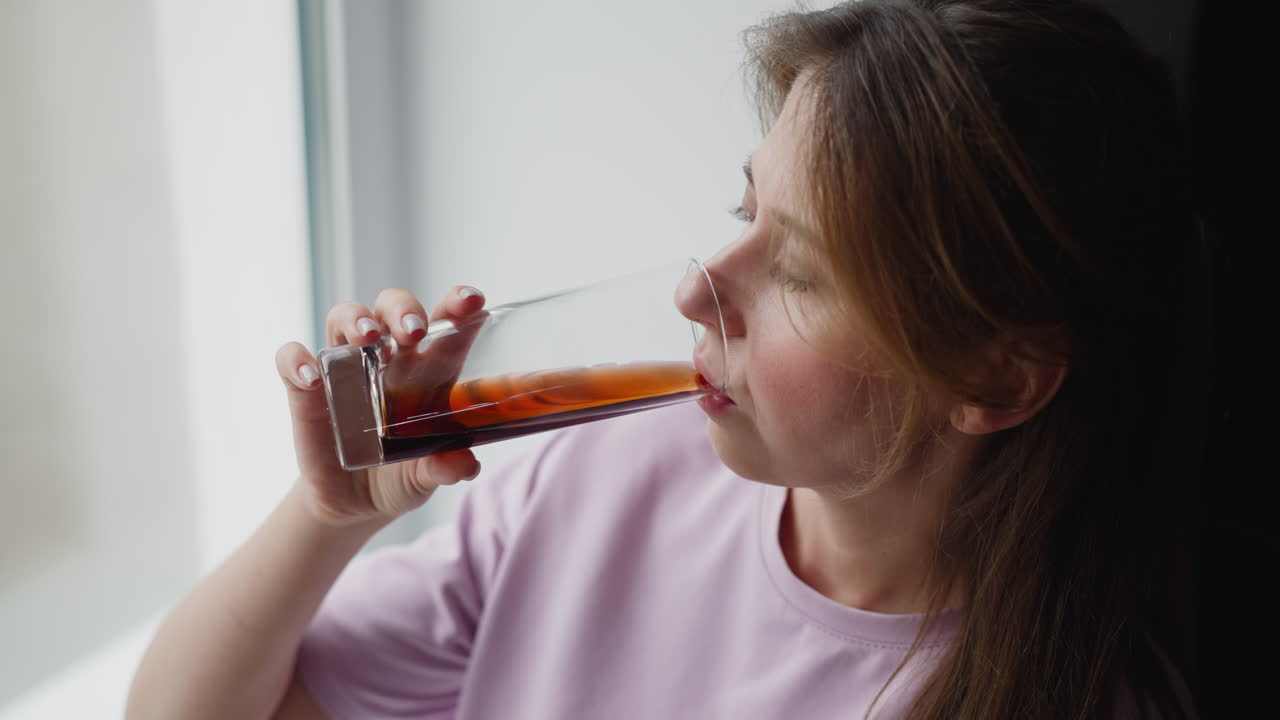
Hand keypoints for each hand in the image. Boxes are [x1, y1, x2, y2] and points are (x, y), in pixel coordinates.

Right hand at [275, 286, 486, 524]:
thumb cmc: (401, 475)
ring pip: (344, 317)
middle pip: (392, 307)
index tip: (472, 300)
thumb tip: (465, 464)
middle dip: (403, 309)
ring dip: (356, 319)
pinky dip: (297, 360)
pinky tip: (312, 378)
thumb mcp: (427, 476)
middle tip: (414, 330)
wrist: (355, 505)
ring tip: (369, 338)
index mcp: (427, 370)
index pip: (446, 324)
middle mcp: (387, 359)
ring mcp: (345, 369)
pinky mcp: (306, 390)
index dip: (458, 305)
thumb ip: (446, 467)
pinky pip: (292, 359)